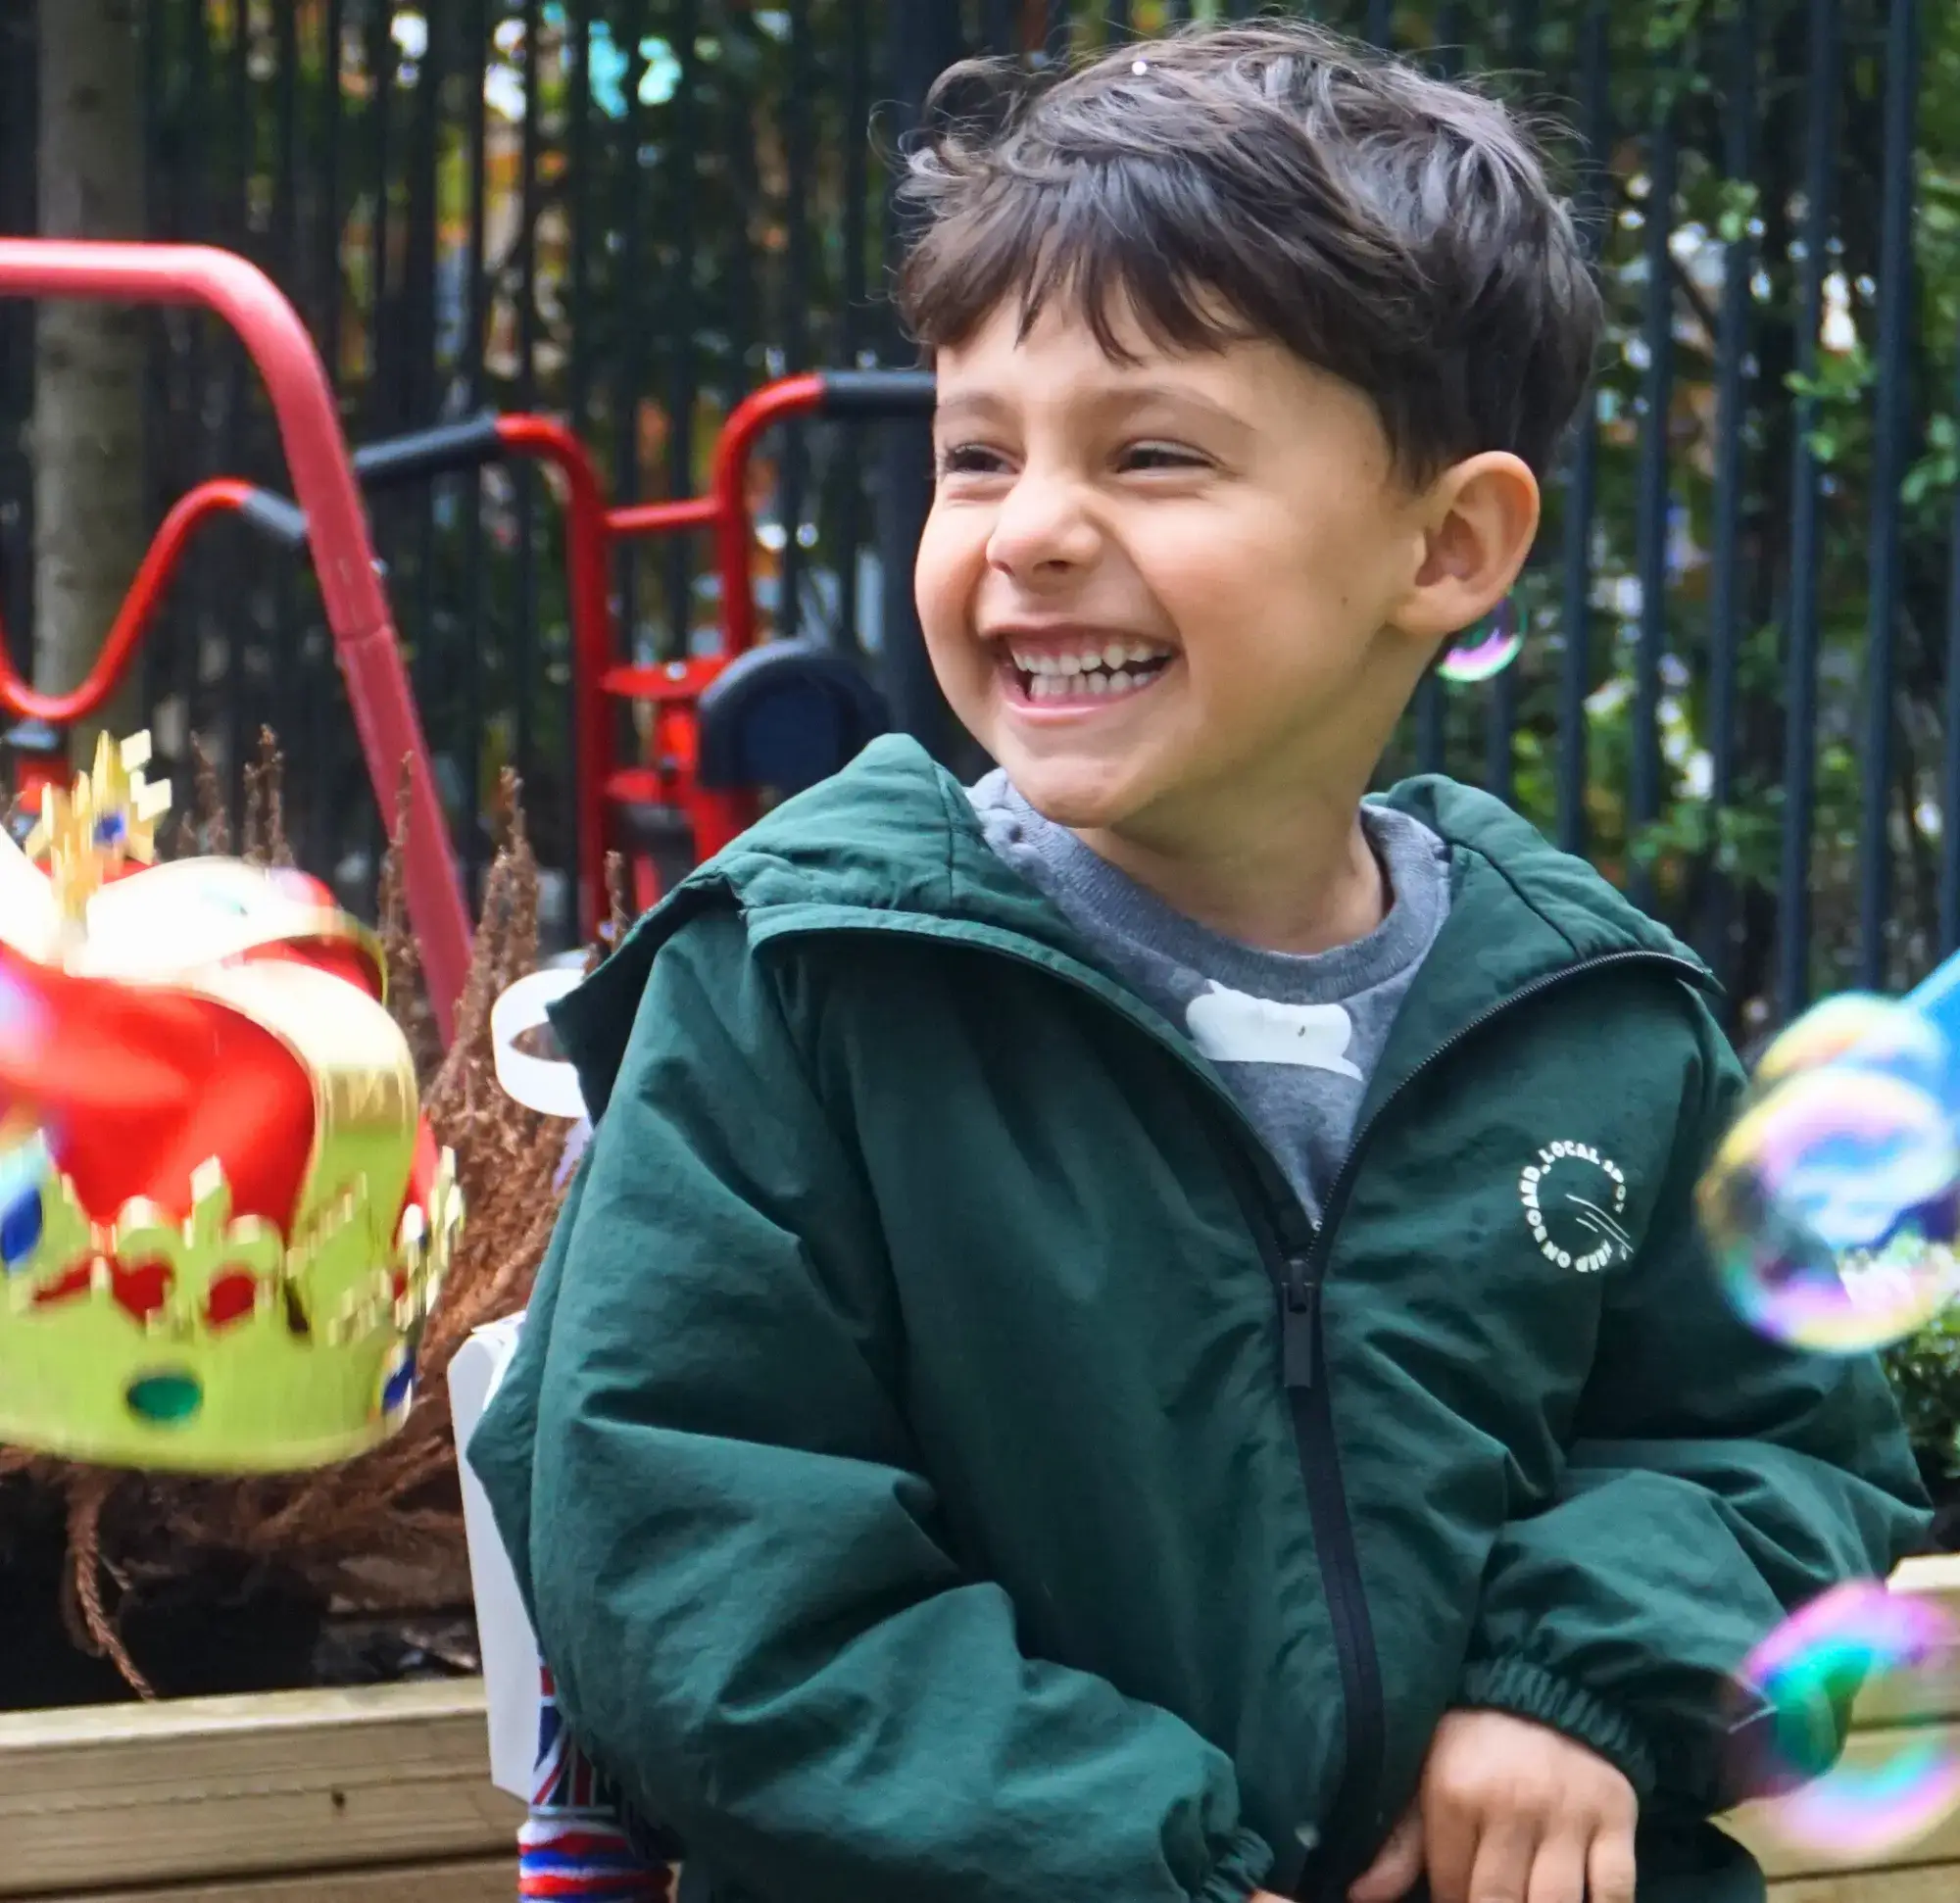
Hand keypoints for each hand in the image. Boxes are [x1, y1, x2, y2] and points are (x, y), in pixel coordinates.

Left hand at [1348, 1710, 1636, 1902]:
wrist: (1550, 1683)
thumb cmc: (1477, 1738)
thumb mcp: (1428, 1772)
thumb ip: (1400, 1839)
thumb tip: (1361, 1896)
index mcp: (1455, 1793)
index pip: (1450, 1889)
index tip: (1456, 1902)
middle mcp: (1511, 1805)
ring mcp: (1567, 1815)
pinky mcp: (1615, 1818)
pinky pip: (1614, 1890)